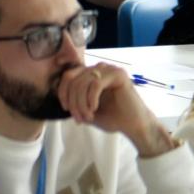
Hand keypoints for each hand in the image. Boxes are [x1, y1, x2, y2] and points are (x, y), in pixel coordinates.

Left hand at [57, 64, 175, 155]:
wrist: (134, 126)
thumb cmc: (112, 117)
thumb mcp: (85, 108)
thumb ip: (73, 99)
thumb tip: (59, 94)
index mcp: (90, 73)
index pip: (67, 77)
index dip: (63, 93)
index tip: (66, 109)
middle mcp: (99, 68)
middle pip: (73, 80)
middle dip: (73, 102)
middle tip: (79, 118)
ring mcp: (109, 69)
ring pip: (83, 83)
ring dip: (81, 103)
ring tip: (87, 117)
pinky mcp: (118, 74)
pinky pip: (95, 84)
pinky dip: (91, 98)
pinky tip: (94, 109)